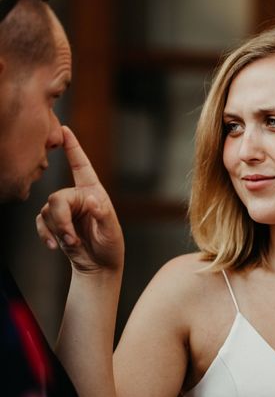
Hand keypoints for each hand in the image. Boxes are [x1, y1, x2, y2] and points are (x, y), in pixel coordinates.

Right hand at [36, 126, 123, 273]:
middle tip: (71, 238)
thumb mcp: (112, 231)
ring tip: (71, 243)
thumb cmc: (110, 246)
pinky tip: (54, 246)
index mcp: (95, 192)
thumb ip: (103, 214)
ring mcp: (65, 210)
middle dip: (61, 219)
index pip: (81, 166)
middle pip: (57, 197)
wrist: (99, 266)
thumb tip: (92, 200)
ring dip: (57, 230)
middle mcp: (78, 197)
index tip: (64, 130)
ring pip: (47, 211)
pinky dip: (45, 234)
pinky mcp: (54, 223)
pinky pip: (40, 222)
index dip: (73, 148)